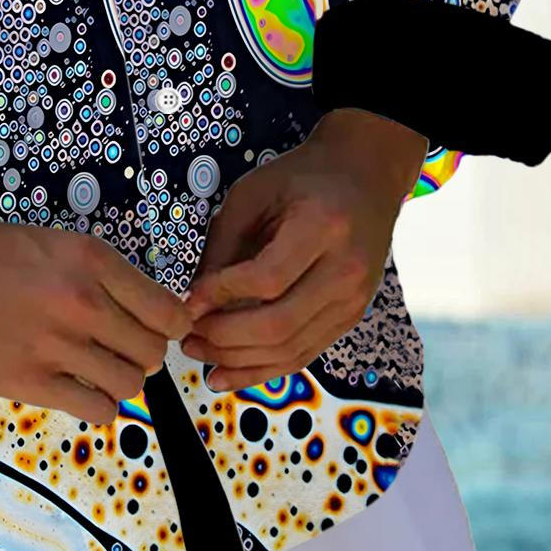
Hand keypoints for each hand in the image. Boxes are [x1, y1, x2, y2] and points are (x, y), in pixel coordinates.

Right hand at [0, 213, 192, 425]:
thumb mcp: (53, 244)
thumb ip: (99, 276)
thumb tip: (145, 316)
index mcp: (91, 259)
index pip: (167, 313)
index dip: (168, 327)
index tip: (154, 330)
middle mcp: (81, 301)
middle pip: (153, 352)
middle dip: (140, 354)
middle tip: (115, 348)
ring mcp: (56, 344)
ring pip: (130, 384)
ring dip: (117, 380)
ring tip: (91, 367)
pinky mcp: (30, 382)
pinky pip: (97, 409)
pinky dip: (96, 403)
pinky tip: (74, 386)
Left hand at [179, 108, 427, 391]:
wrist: (363, 178)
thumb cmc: (303, 179)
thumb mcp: (252, 194)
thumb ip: (223, 245)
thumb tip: (196, 299)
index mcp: (322, 227)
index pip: (267, 278)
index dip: (222, 295)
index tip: (189, 299)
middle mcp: (346, 270)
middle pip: (279, 324)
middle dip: (224, 338)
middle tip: (186, 336)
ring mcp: (353, 300)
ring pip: (290, 349)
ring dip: (238, 361)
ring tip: (199, 354)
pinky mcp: (350, 318)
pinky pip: (303, 354)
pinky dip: (263, 369)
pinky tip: (228, 372)